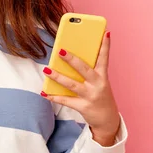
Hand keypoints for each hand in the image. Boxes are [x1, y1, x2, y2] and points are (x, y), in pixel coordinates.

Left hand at [41, 31, 120, 145]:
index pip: (104, 58)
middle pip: (84, 69)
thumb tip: (71, 57)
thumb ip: (89, 70)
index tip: (105, 33)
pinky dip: (54, 97)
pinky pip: (65, 100)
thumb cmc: (100, 95)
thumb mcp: (99, 82)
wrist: (108, 119)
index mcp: (103, 76)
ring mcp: (90, 96)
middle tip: (60, 51)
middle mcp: (98, 85)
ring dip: (57, 77)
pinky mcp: (83, 106)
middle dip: (72, 60)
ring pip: (71, 84)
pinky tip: (44, 92)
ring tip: (46, 70)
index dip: (105, 46)